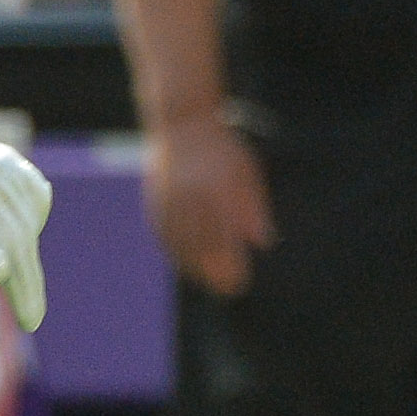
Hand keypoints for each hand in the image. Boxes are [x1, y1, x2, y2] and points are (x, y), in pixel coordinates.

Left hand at [0, 106, 53, 329]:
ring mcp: (14, 167)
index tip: (30, 321)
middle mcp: (2, 172)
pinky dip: (20, 231)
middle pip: (22, 240)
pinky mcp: (20, 169)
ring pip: (30, 227)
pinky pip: (31, 211)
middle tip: (29, 318)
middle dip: (25, 282)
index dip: (20, 288)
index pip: (7, 245)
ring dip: (16, 254)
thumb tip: (3, 274)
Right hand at [144, 114, 273, 296]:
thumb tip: (262, 242)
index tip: (241, 283)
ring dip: (193, 266)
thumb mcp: (246, 172)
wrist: (180, 124)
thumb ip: (253, 206)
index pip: (224, 237)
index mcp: (215, 191)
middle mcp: (189, 199)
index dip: (231, 264)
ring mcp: (168, 201)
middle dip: (214, 272)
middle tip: (227, 291)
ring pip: (179, 243)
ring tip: (206, 282)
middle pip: (201, 245)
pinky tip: (184, 262)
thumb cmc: (223, 148)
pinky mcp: (154, 201)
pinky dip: (174, 251)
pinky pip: (164, 234)